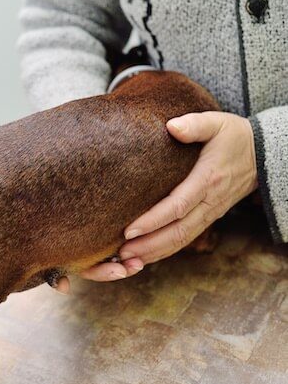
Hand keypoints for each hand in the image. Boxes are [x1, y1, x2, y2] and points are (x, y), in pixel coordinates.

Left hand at [52, 111, 256, 293]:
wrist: (263, 153)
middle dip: (148, 245)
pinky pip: (185, 238)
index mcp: (208, 179)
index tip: (129, 230)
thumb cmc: (233, 136)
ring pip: (181, 240)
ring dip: (154, 252)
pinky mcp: (208, 216)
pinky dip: (164, 250)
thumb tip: (172, 127)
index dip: (153, 220)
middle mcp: (210, 201)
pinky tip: (144, 256)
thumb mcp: (217, 123)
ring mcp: (210, 212)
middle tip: (120, 254)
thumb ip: (195, 125)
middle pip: (177, 231)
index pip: (177, 206)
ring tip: (126, 259)